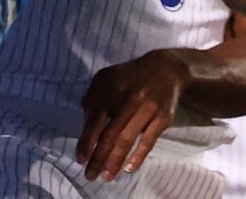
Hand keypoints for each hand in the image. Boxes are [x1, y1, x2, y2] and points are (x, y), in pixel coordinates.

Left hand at [77, 50, 190, 181]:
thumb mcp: (106, 78)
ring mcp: (146, 109)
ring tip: (107, 176)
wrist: (165, 69)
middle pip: (110, 134)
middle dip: (98, 158)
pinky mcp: (162, 118)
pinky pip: (149, 141)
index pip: (95, 121)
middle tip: (90, 175)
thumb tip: (85, 124)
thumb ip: (92, 98)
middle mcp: (128, 100)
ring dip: (115, 161)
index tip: (80, 159)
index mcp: (110, 90)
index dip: (86, 142)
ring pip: (127, 139)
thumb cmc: (129, 77)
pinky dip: (138, 156)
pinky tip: (128, 168)